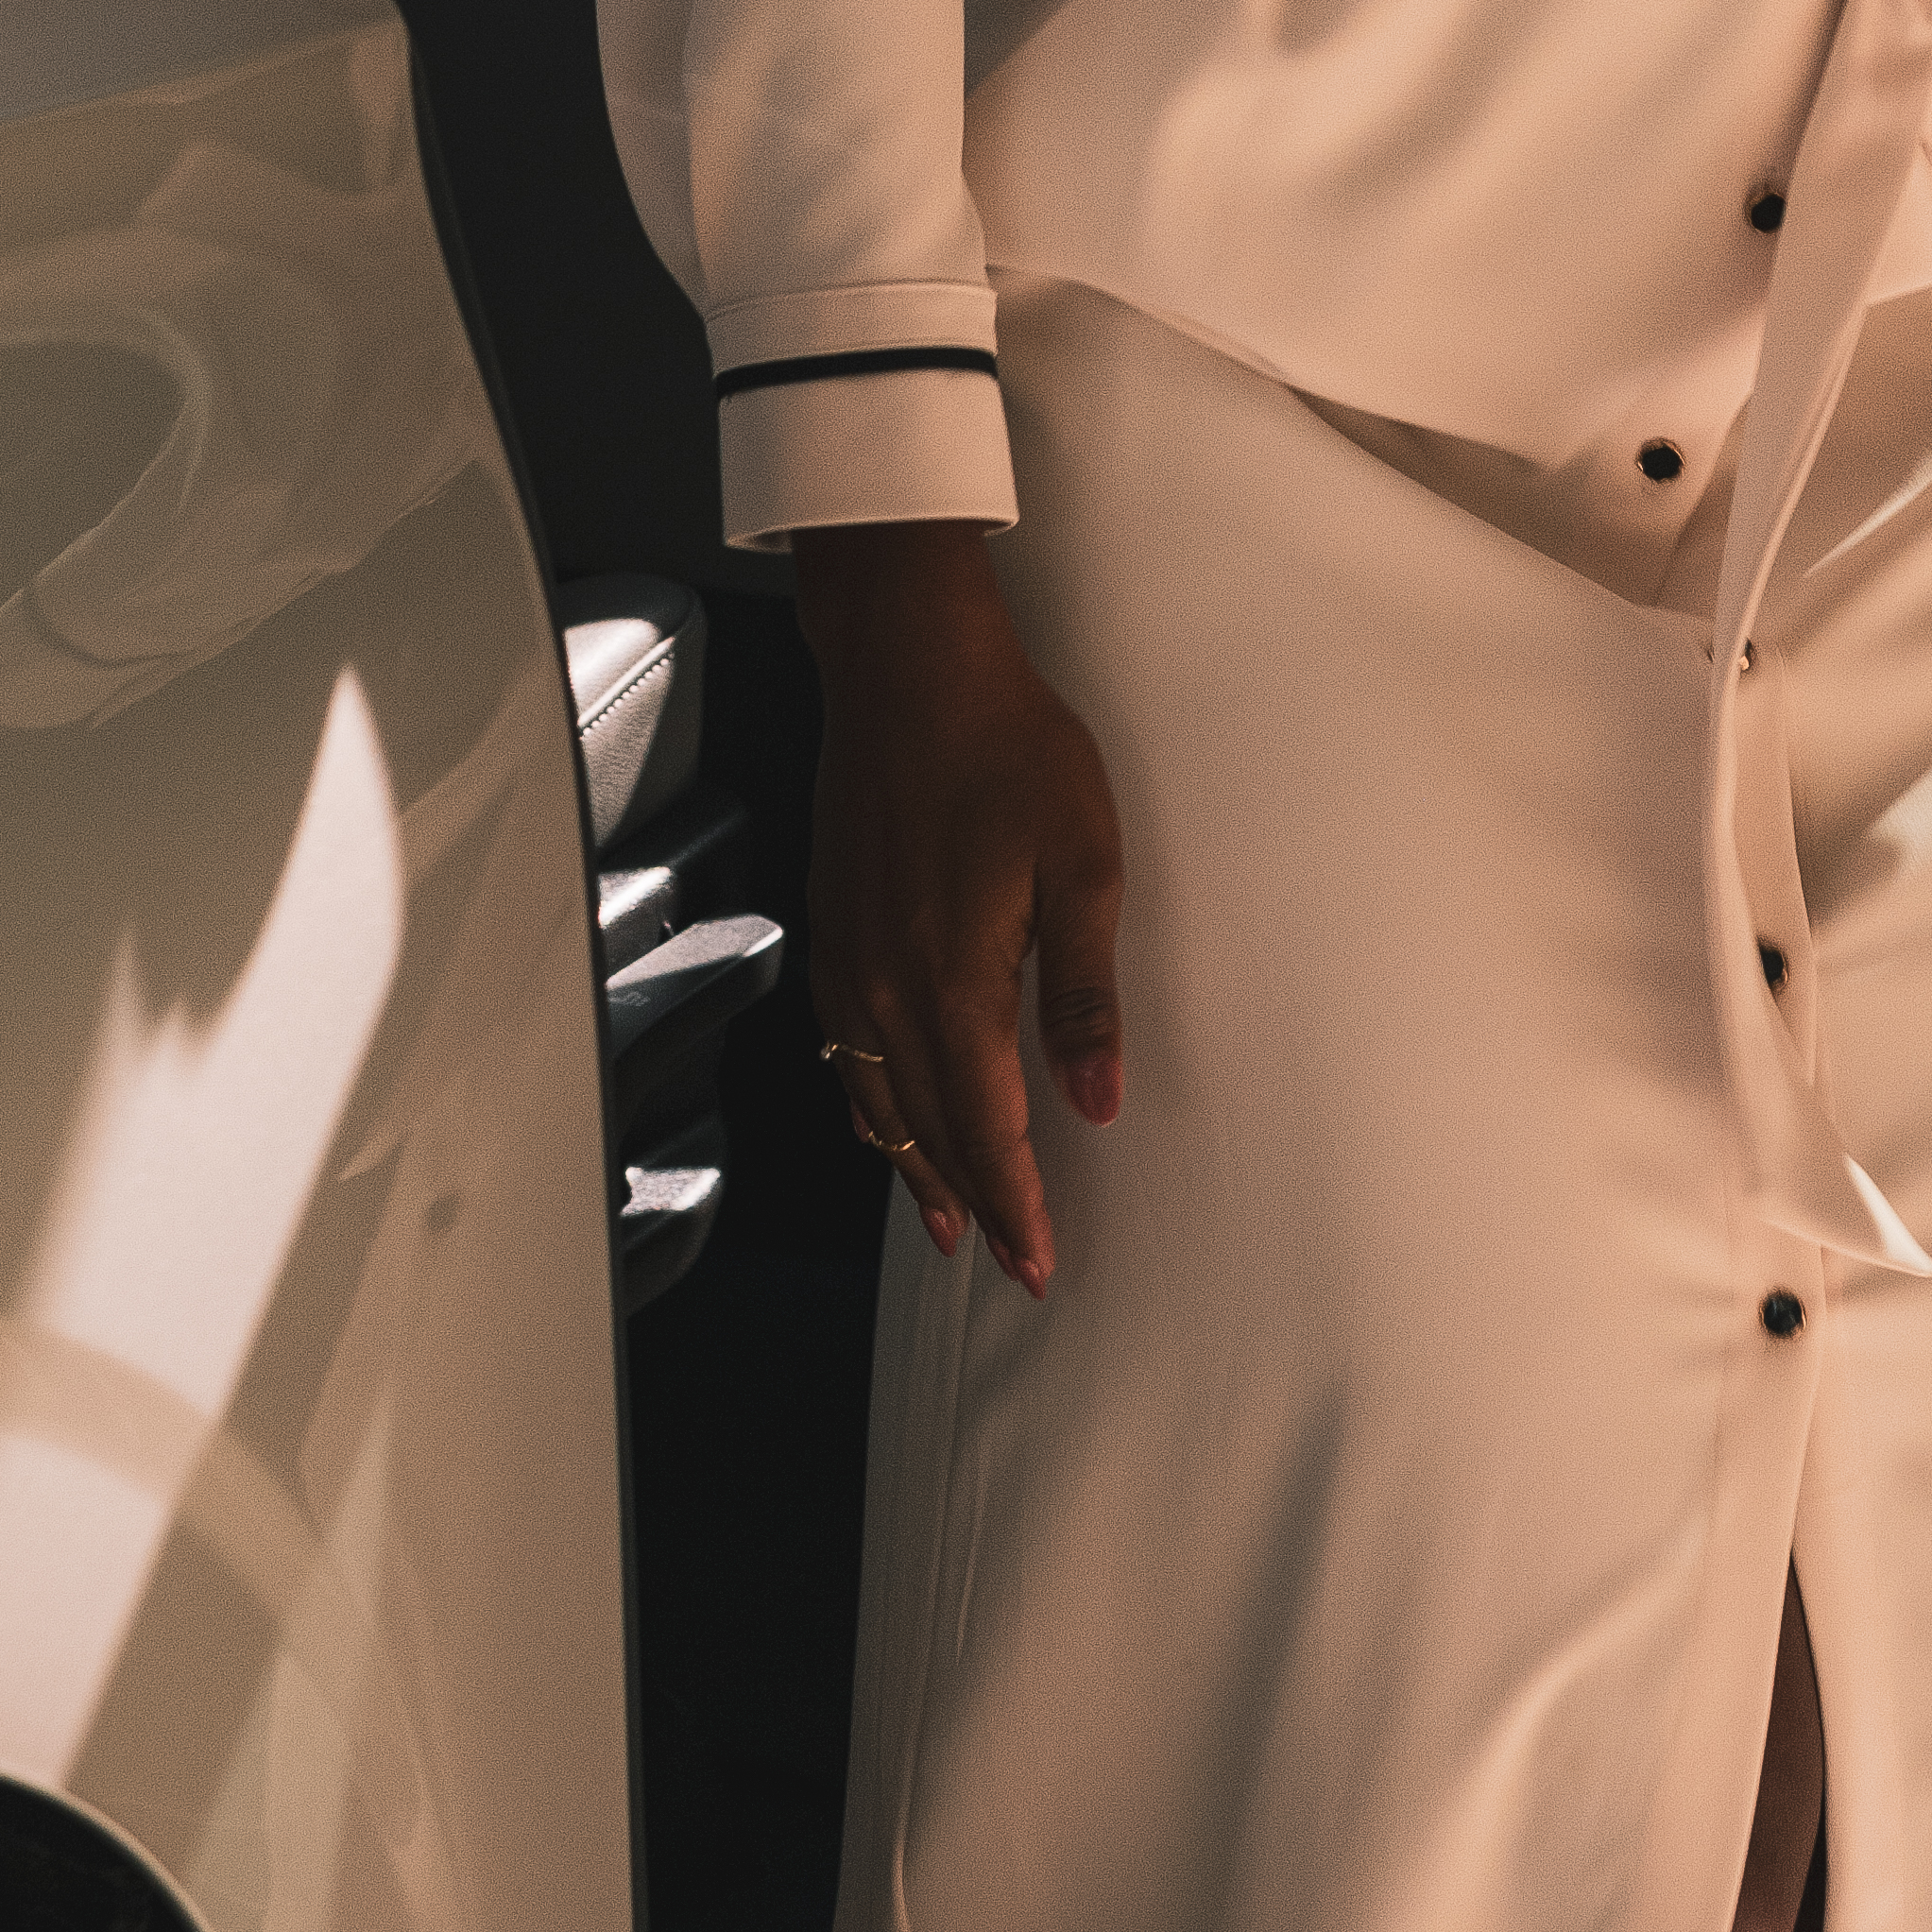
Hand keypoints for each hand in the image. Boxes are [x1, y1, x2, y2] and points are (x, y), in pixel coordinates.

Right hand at [789, 516, 1126, 1293]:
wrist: (909, 667)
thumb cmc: (1007, 748)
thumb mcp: (1084, 865)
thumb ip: (1085, 994)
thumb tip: (1097, 1102)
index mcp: (953, 982)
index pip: (988, 1126)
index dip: (1014, 1203)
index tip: (1036, 1262)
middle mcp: (886, 988)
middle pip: (928, 1129)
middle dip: (971, 1203)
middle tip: (1007, 1263)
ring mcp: (849, 960)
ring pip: (878, 1100)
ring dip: (914, 1167)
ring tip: (945, 1220)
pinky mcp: (834, 929)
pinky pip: (846, 1051)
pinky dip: (870, 1105)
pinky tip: (884, 1119)